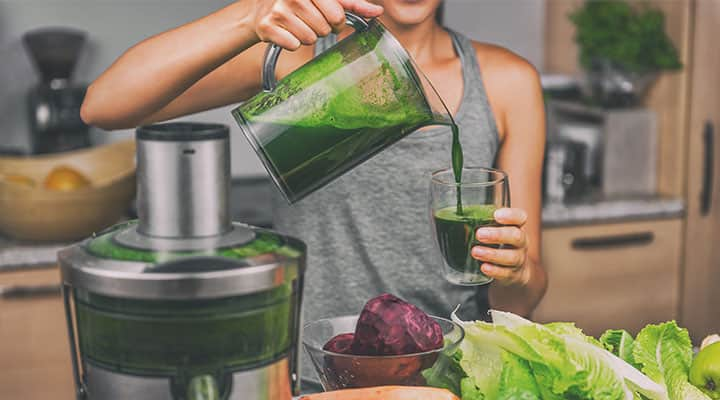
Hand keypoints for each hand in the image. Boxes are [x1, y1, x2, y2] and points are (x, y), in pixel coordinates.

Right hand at [251, 0, 382, 49]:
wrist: (262, 11)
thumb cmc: (300, 4)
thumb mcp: (326, 0)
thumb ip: (352, 5)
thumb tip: (378, 11)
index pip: (337, 14)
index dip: (336, 21)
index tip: (328, 17)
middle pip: (324, 29)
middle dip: (321, 29)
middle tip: (310, 22)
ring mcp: (279, 11)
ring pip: (309, 39)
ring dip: (307, 37)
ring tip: (297, 26)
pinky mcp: (267, 27)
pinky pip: (294, 45)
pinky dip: (292, 43)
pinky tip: (286, 33)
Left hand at [471, 208, 529, 285]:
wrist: (513, 270)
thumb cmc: (499, 244)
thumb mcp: (494, 230)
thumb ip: (481, 223)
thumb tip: (452, 215)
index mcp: (516, 226)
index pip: (520, 217)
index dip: (511, 215)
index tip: (496, 215)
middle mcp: (520, 242)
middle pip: (517, 236)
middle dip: (497, 235)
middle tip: (479, 234)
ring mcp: (519, 259)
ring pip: (512, 257)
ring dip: (492, 254)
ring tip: (475, 251)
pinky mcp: (513, 275)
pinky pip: (506, 273)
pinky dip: (494, 271)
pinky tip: (484, 267)